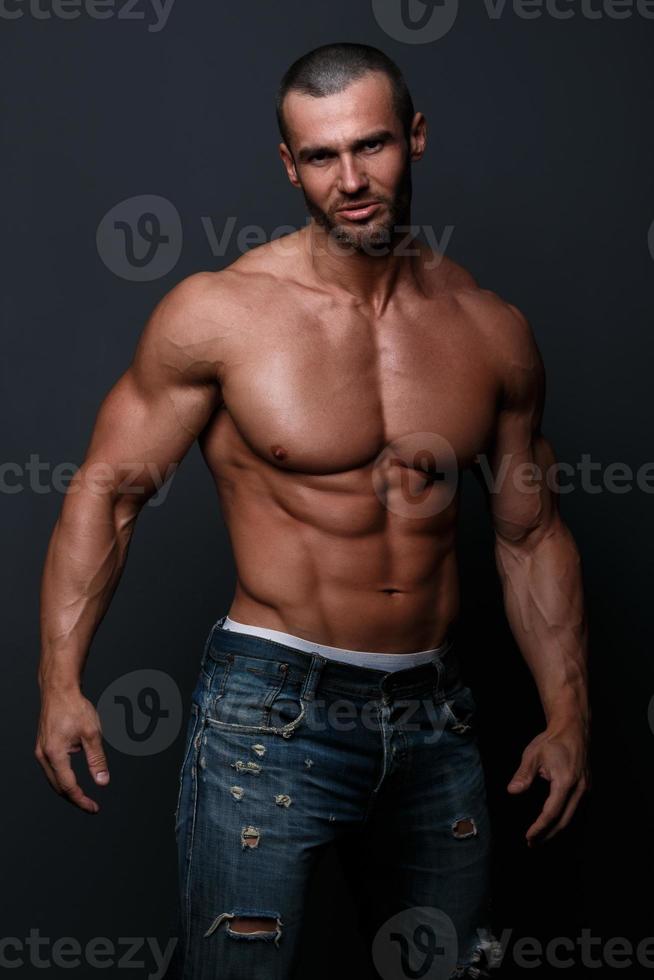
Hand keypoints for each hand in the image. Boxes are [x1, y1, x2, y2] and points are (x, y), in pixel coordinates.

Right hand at [35, 687, 109, 813]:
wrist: (59, 690)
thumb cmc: (75, 708)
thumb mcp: (92, 734)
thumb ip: (97, 760)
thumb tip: (103, 782)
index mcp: (54, 754)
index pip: (68, 786)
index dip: (82, 800)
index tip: (94, 808)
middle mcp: (43, 755)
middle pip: (58, 787)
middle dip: (75, 798)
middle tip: (91, 806)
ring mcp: (40, 751)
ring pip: (53, 780)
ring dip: (67, 790)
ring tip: (84, 797)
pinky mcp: (42, 747)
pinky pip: (51, 770)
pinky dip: (62, 778)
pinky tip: (73, 780)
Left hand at [507, 719, 589, 845]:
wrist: (572, 729)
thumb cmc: (551, 741)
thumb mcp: (533, 754)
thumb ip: (523, 774)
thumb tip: (512, 791)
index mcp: (565, 782)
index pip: (551, 813)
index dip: (539, 828)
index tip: (528, 837)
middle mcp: (579, 789)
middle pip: (564, 821)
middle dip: (548, 835)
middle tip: (532, 844)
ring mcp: (586, 789)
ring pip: (572, 818)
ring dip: (556, 830)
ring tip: (539, 838)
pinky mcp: (587, 788)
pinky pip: (576, 810)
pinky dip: (563, 820)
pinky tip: (552, 824)